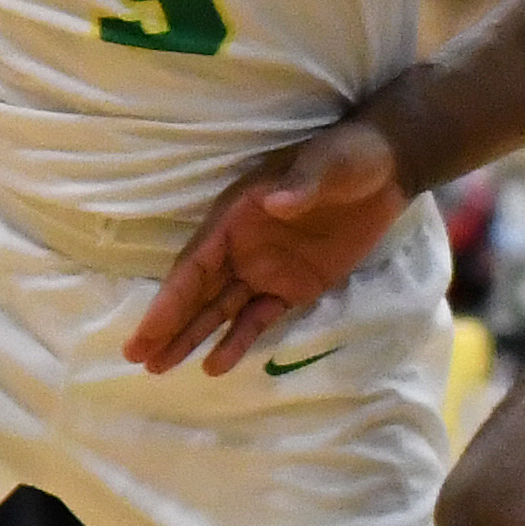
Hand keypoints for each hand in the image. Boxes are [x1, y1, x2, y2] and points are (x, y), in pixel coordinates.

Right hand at [130, 117, 406, 376]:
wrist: (387, 170)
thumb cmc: (348, 157)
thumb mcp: (325, 164)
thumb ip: (301, 186)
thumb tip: (275, 203)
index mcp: (237, 216)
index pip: (195, 265)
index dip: (170, 299)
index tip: (147, 330)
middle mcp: (240, 247)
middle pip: (196, 292)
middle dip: (167, 324)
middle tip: (137, 358)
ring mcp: (265, 269)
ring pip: (219, 309)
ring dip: (191, 336)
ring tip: (160, 367)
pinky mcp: (292, 287)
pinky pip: (258, 318)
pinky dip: (237, 340)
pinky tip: (214, 365)